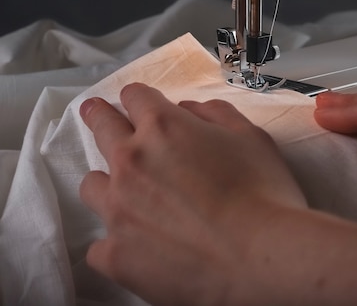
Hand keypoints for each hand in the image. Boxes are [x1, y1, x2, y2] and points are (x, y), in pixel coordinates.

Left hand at [79, 83, 305, 305]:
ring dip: (108, 182)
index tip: (137, 101)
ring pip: (93, 184)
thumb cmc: (264, 194)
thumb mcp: (251, 137)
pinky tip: (139, 243)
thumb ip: (216, 114)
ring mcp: (117, 210)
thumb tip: (189, 110)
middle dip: (100, 116)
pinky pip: (100, 243)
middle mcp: (131, 162)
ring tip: (127, 192)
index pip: (135, 97)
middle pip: (101, 128)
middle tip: (95, 113)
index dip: (139, 97)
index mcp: (163, 128)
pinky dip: (118, 239)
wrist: (261, 258)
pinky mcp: (115, 254)